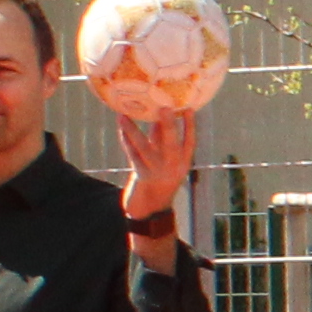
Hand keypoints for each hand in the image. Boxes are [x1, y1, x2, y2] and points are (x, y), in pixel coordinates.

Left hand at [117, 105, 196, 226]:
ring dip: (132, 131)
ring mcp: (155, 170)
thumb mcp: (169, 158)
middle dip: (168, 126)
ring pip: (143, 148)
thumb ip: (164, 138)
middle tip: (165, 108)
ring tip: (122, 115)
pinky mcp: (140, 174)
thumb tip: (158, 113)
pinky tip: (121, 127)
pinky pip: (131, 154)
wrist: (154, 203)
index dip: (190, 126)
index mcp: (183, 162)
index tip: (188, 109)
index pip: (190, 142)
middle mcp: (172, 166)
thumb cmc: (162, 172)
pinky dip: (125, 140)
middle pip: (171, 144)